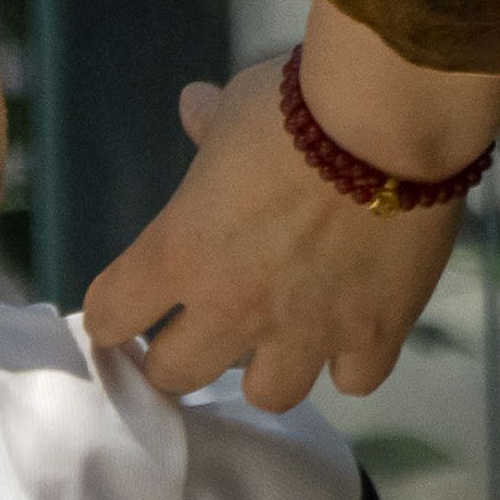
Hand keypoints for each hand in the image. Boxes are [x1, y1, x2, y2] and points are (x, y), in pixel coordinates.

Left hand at [76, 40, 480, 411]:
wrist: (388, 126)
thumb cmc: (296, 106)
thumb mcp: (238, 105)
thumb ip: (210, 124)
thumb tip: (194, 108)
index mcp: (182, 253)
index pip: (111, 315)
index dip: (114, 311)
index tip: (126, 304)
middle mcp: (234, 308)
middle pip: (176, 375)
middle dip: (180, 354)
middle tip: (200, 326)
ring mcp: (305, 332)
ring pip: (268, 395)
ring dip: (269, 367)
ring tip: (283, 337)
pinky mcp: (372, 336)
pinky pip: (354, 380)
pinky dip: (352, 359)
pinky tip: (355, 328)